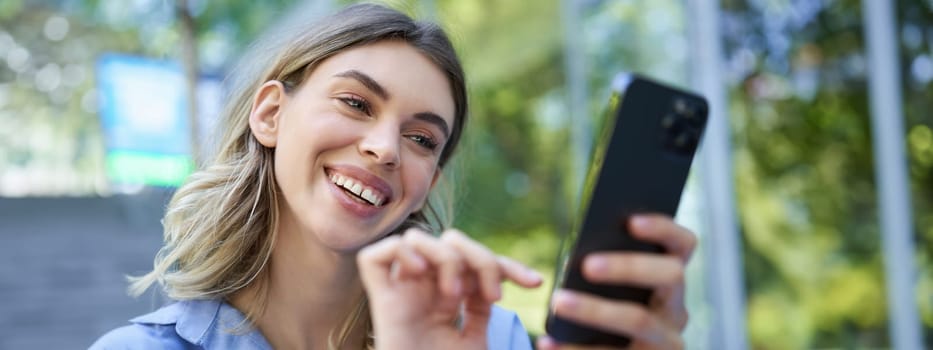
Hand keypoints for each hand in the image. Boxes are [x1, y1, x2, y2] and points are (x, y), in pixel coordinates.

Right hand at [357, 228, 542, 349]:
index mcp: (448, 299)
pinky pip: (374, 257)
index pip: (476, 263)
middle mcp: (424, 291)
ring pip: (415, 239)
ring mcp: (402, 294)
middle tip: (492, 297)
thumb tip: (498, 274)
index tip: (535, 284)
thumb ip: (481, 305)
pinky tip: (419, 272)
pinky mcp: (381, 303)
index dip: (508, 265)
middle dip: (479, 258)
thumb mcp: (475, 339)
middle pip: (449, 241)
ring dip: (444, 257)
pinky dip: (399, 252)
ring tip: (454, 294)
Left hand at [538, 214, 697, 349]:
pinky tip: (547, 341)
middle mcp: (676, 308)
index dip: (663, 228)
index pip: (683, 244)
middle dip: (629, 266)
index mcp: (669, 280)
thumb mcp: (610, 293)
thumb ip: (604, 270)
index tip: (631, 221)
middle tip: (587, 265)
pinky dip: (575, 349)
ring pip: (639, 318)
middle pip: (671, 276)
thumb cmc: (602, 318)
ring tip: (558, 302)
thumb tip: (578, 259)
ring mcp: (667, 340)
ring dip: (595, 309)